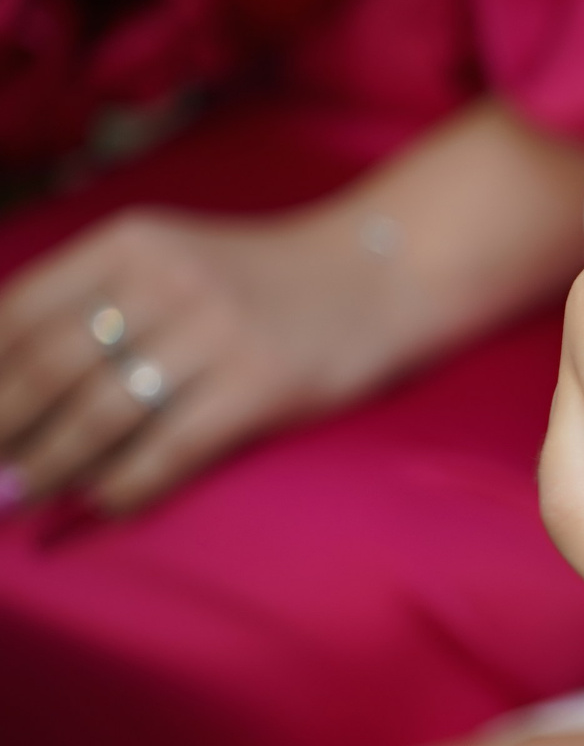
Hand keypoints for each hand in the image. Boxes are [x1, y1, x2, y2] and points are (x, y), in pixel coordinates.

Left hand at [0, 207, 386, 511]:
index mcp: (133, 242)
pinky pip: (171, 447)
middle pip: (50, 365)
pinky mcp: (261, 385)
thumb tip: (15, 379)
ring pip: (101, 411)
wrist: (382, 273)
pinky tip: (105, 503)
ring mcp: (217, 332)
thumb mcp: (175, 257)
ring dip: (50, 464)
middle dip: (3, 425)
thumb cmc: (266, 277)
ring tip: (20, 495)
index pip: (22, 311)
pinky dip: (127, 484)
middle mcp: (168, 279)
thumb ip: (101, 296)